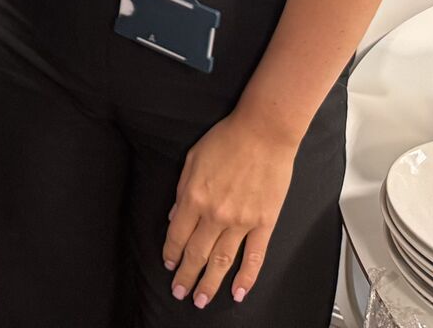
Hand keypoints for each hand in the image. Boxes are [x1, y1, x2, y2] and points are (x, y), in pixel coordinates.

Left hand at [163, 111, 299, 307]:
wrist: (263, 133)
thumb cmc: (227, 140)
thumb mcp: (192, 160)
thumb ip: (182, 191)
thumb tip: (174, 216)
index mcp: (194, 197)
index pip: (177, 235)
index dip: (171, 253)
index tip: (169, 264)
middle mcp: (215, 214)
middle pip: (196, 254)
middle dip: (186, 277)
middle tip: (180, 292)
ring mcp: (241, 221)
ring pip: (222, 261)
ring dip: (210, 283)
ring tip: (201, 300)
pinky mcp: (263, 223)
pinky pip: (254, 257)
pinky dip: (246, 278)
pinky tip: (238, 292)